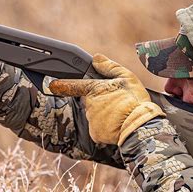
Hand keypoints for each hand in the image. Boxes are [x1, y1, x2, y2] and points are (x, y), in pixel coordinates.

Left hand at [49, 53, 164, 145]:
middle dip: (101, 102)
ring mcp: (91, 119)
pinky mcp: (94, 133)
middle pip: (91, 101)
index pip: (74, 85)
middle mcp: (89, 104)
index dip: (62, 85)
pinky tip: (117, 125)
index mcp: (95, 89)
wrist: (140, 126)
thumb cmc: (135, 100)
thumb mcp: (126, 78)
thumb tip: (96, 58)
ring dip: (104, 115)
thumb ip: (109, 67)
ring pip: (94, 115)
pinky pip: (98, 129)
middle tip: (117, 104)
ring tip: (120, 115)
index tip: (53, 85)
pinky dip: (106, 128)